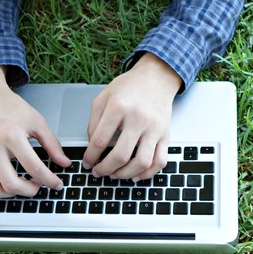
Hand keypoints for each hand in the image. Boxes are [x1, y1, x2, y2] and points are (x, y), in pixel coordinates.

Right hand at [0, 65, 71, 198]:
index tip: (57, 184)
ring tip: (23, 184)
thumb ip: (52, 144)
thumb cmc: (12, 109)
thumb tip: (64, 163)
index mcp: (11, 136)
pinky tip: (7, 181)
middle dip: (30, 191)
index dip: (49, 180)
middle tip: (39, 186)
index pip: (33, 167)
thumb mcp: (37, 121)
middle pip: (11, 184)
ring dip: (12, 194)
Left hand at [82, 53, 181, 181]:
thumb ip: (94, 121)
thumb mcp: (104, 97)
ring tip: (115, 174)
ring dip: (125, 175)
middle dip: (104, 169)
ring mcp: (154, 128)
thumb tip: (92, 147)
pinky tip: (136, 175)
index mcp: (118, 107)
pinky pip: (160, 161)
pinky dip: (147, 173)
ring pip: (141, 162)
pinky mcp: (165, 134)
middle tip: (98, 172)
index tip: (87, 163)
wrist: (156, 78)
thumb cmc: (129, 87)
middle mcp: (138, 118)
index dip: (90, 156)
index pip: (100, 140)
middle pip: (120, 155)